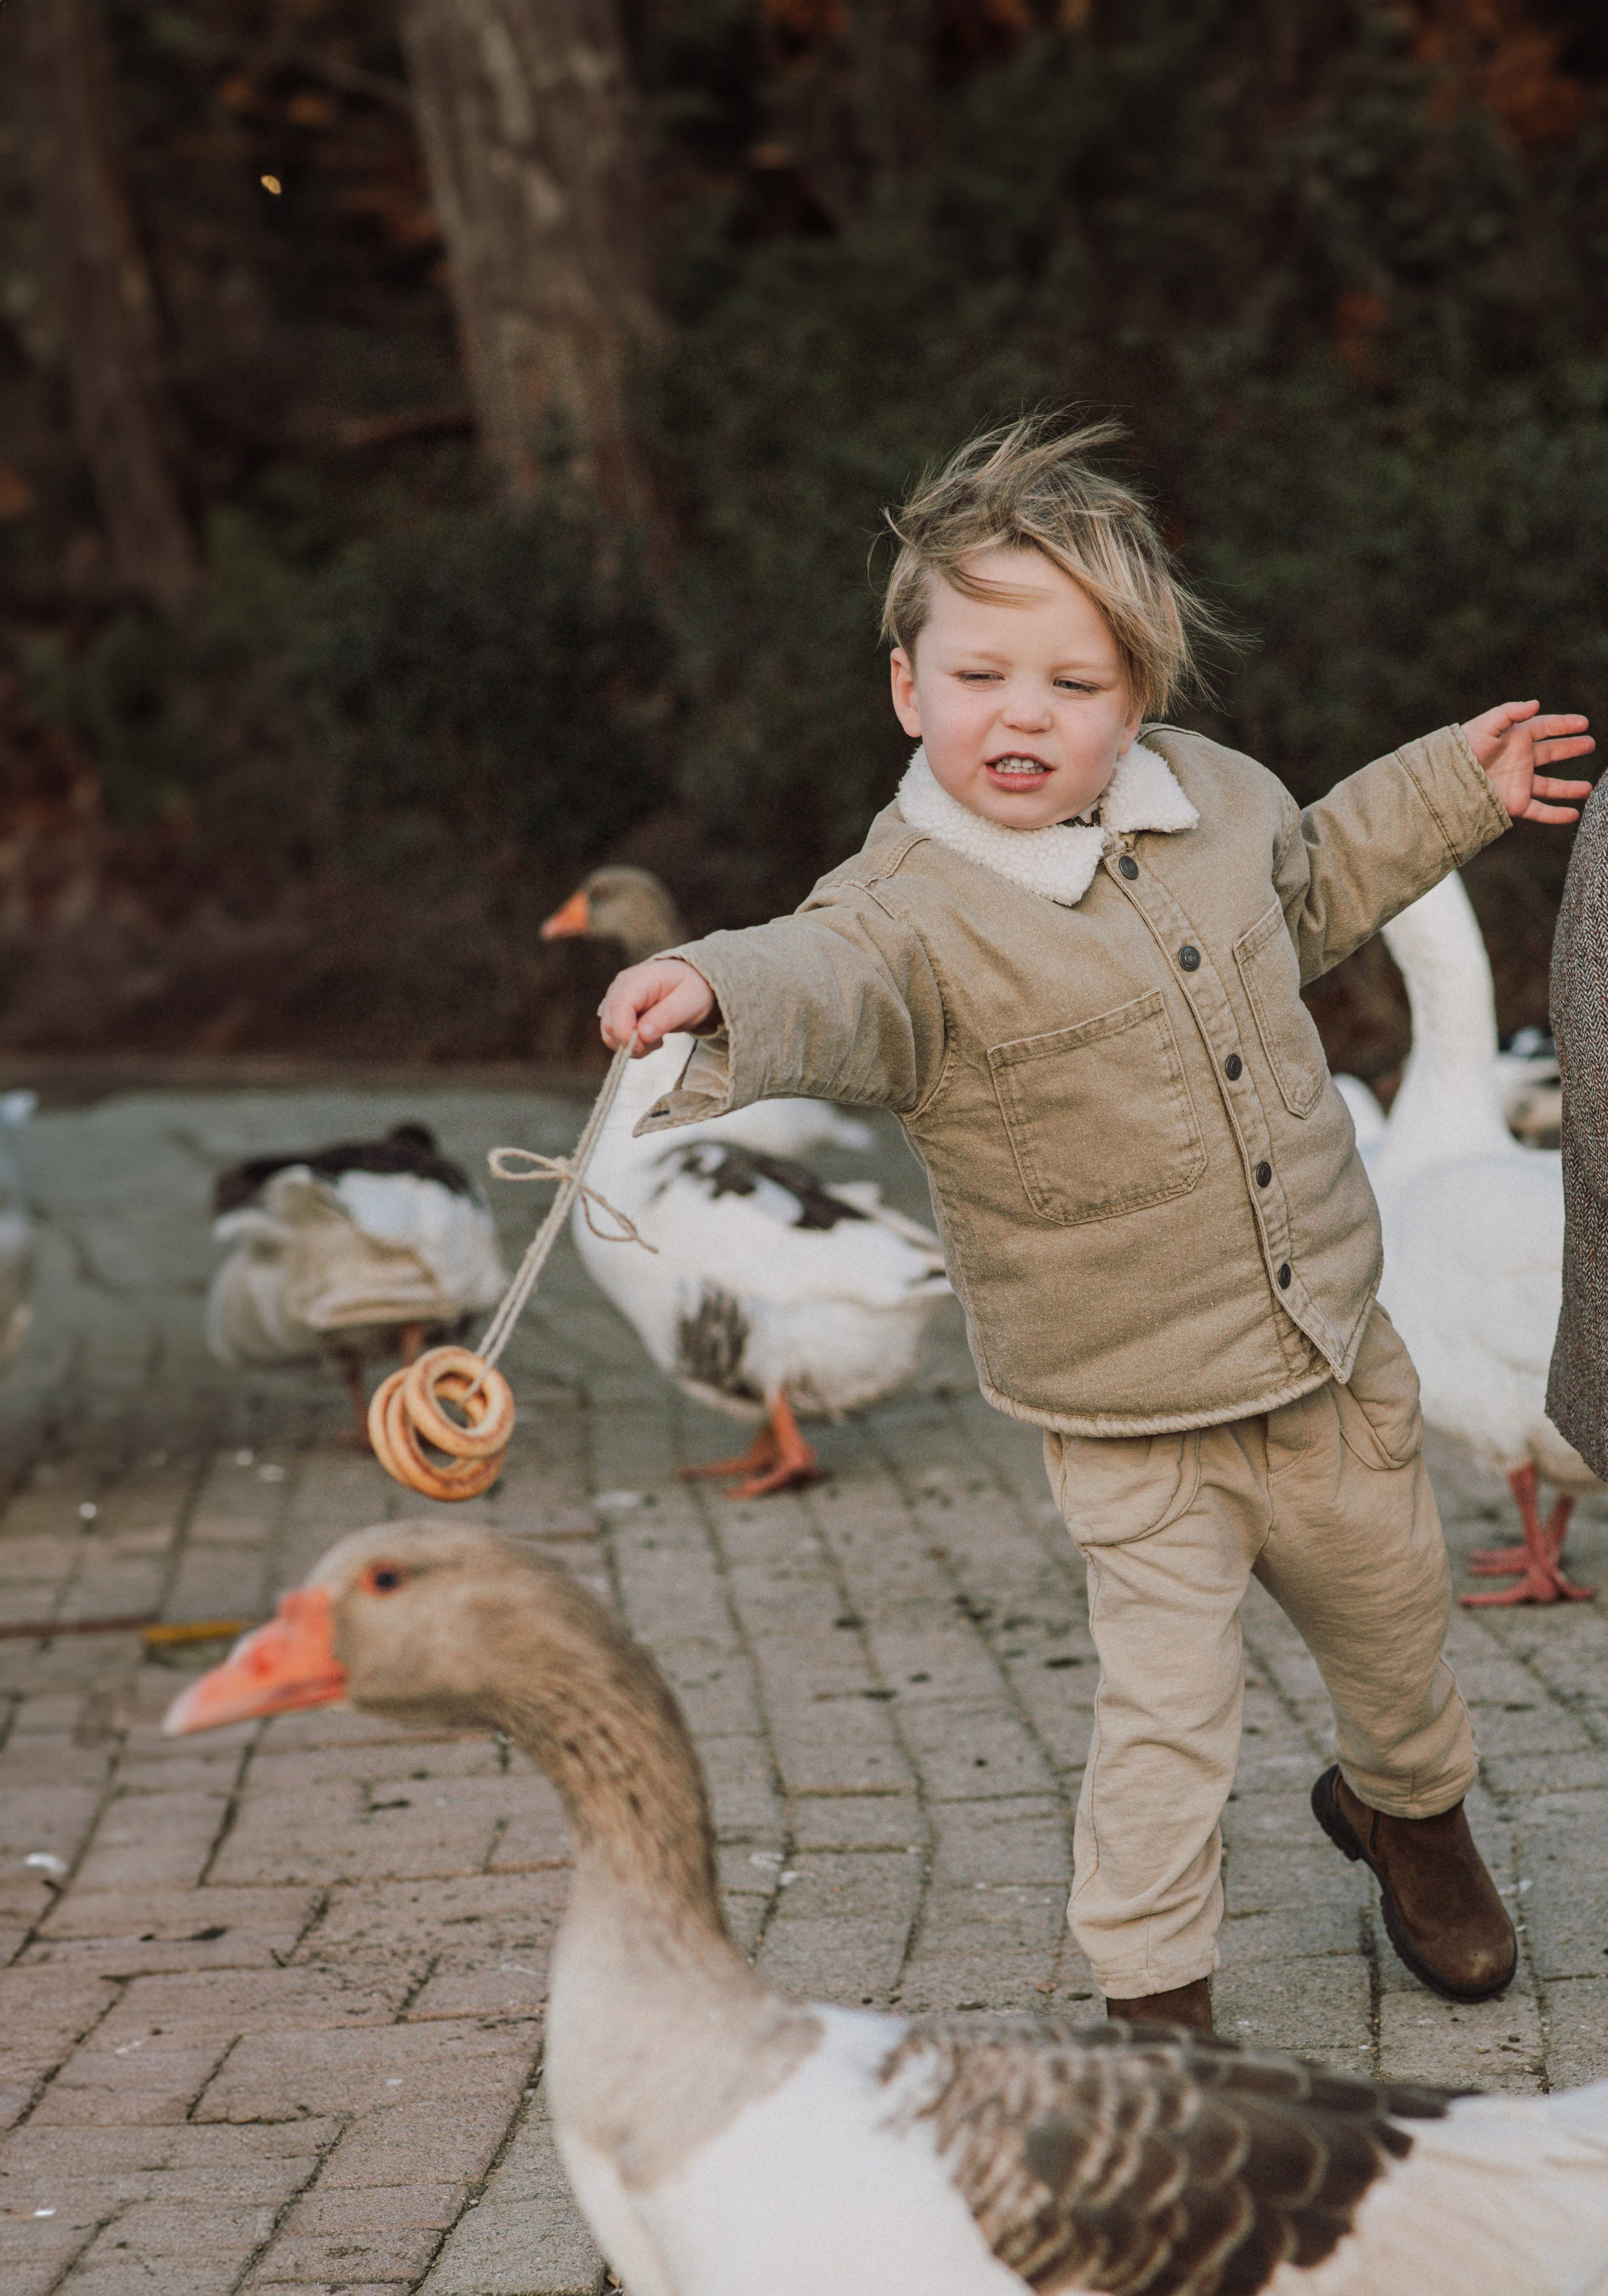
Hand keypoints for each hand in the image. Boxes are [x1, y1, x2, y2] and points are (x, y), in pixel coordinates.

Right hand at [599, 958, 716, 1053]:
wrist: (691, 981)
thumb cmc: (692, 989)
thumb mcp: (689, 1002)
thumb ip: (666, 1017)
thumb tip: (642, 1035)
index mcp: (637, 980)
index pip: (618, 1009)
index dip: (625, 1034)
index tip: (644, 1047)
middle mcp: (620, 987)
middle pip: (609, 1024)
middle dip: (629, 1043)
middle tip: (657, 1043)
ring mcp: (616, 998)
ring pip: (609, 1032)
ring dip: (630, 1045)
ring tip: (656, 1040)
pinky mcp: (617, 1009)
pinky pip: (614, 1033)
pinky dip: (630, 1043)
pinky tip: (649, 1037)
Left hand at [1462, 700, 1594, 822]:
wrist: (1446, 781)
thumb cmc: (1462, 750)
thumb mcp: (1486, 725)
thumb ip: (1510, 712)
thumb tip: (1536, 704)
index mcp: (1515, 738)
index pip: (1545, 728)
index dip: (1564, 725)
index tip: (1583, 723)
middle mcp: (1520, 760)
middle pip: (1551, 753)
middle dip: (1570, 748)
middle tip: (1590, 744)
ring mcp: (1519, 783)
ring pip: (1550, 786)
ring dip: (1569, 788)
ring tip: (1589, 788)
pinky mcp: (1515, 803)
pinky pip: (1540, 810)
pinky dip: (1556, 814)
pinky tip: (1574, 814)